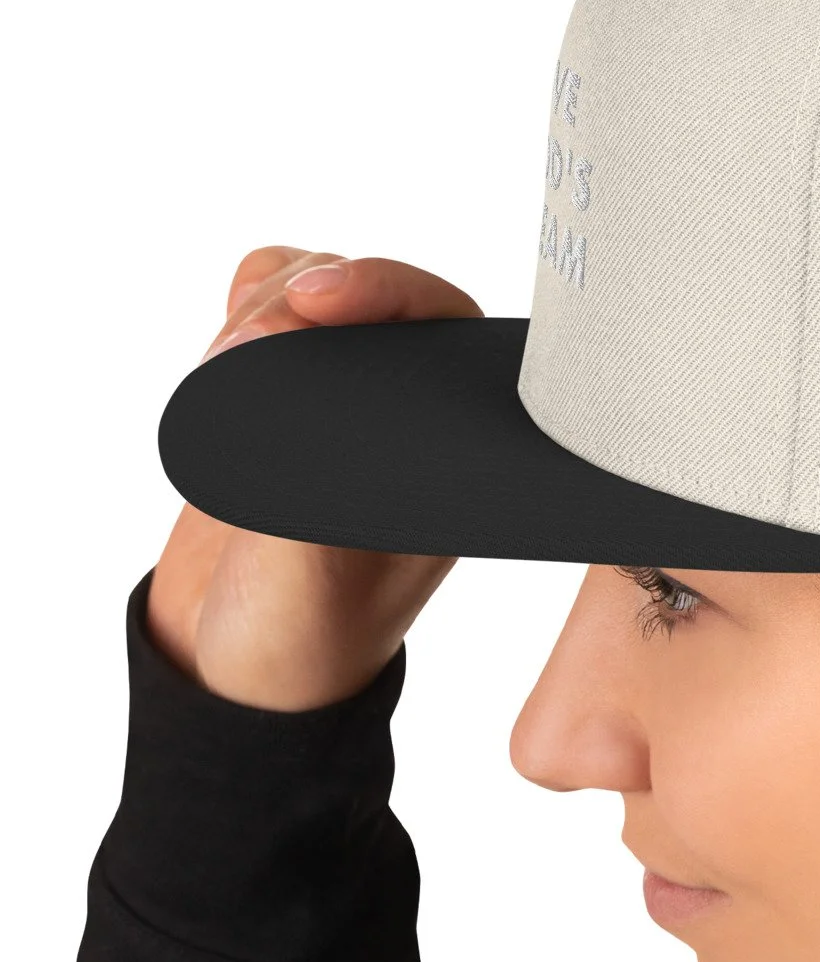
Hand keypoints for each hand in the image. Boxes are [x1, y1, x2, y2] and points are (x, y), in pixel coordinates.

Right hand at [147, 247, 483, 710]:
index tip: (319, 300)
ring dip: (259, 317)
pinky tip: (221, 373)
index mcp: (455, 460)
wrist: (239, 669)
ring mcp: (350, 400)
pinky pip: (267, 307)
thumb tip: (280, 365)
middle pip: (378, 298)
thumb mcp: (308, 568)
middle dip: (303, 305)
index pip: (450, 331)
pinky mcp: (287, 393)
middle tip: (238, 354)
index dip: (391, 294)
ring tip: (220, 389)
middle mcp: (414, 421)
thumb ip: (302, 476)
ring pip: (315, 291)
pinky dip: (237, 316)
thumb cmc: (300, 636)